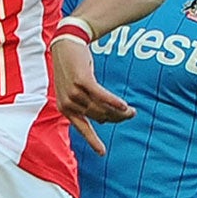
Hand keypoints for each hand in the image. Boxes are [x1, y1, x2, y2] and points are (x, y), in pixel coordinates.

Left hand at [51, 35, 131, 155]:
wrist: (67, 44)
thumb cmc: (74, 68)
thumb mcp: (76, 89)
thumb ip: (86, 104)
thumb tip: (105, 119)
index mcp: (65, 108)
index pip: (82, 128)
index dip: (93, 141)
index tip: (102, 153)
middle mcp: (68, 103)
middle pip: (98, 117)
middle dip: (116, 118)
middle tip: (131, 114)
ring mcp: (74, 92)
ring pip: (102, 108)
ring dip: (119, 110)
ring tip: (132, 111)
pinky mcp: (83, 81)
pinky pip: (102, 96)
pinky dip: (114, 101)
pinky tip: (125, 105)